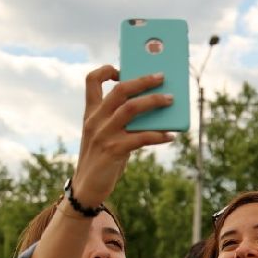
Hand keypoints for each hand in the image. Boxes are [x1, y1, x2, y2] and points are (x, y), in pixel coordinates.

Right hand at [70, 66, 175, 208]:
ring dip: (154, 102)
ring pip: (131, 109)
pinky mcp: (113, 151)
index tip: (121, 69)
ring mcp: (103, 134)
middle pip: (120, 90)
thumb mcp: (105, 135)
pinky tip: (170, 136)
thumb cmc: (102, 159)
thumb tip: (154, 110)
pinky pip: (141, 137)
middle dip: (143, 81)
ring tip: (171, 100)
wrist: (86, 188)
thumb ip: (121, 122)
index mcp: (91, 113)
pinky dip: (158, 135)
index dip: (106, 70)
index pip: (91, 81)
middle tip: (162, 76)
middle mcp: (95, 120)